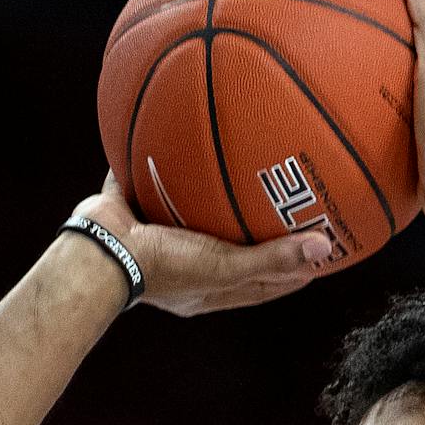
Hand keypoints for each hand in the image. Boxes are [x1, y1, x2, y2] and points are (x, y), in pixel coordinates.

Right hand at [72, 172, 329, 317]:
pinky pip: (155, 178)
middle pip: (232, 249)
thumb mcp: (223, 266)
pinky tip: (185, 137)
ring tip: (244, 170)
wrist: (100, 251)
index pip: (260, 284)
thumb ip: (271, 258)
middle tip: (294, 210)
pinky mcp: (134, 206)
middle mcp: (184, 264)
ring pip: (195, 213)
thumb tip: (324, 247)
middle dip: (261, 233)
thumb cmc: (160, 267)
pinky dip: (168, 160)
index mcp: (205, 288)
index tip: (322, 252)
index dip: (292, 271)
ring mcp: (157, 236)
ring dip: (216, 196)